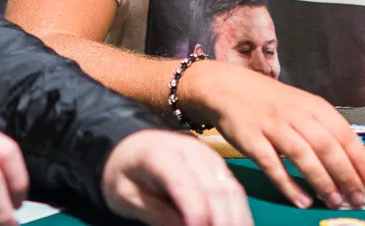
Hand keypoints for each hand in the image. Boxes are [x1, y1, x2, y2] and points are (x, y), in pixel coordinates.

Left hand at [101, 130, 252, 225]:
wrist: (131, 147)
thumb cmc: (125, 174)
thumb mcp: (127, 197)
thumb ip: (156, 214)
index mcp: (160, 154)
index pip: (184, 185)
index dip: (195, 214)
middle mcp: (191, 151)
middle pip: (215, 189)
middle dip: (221, 222)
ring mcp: (208, 156)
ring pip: (232, 190)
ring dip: (237, 219)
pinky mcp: (218, 166)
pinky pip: (235, 189)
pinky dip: (239, 213)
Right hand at [183, 60, 364, 209]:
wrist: (228, 87)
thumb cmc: (270, 102)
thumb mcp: (302, 107)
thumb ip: (324, 129)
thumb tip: (353, 160)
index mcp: (314, 106)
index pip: (345, 134)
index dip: (361, 161)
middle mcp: (296, 114)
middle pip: (327, 146)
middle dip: (346, 175)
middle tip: (359, 199)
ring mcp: (273, 126)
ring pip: (302, 154)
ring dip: (322, 180)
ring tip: (335, 201)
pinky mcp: (251, 139)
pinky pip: (272, 164)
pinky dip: (288, 184)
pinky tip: (302, 201)